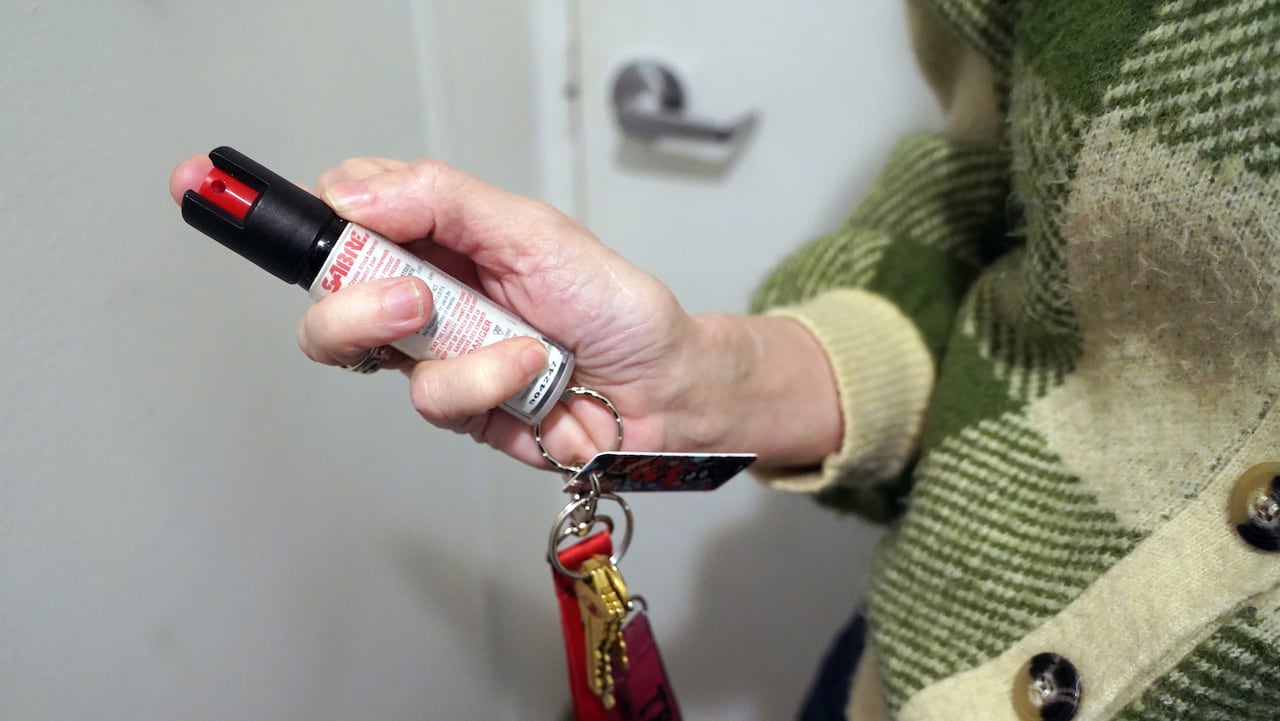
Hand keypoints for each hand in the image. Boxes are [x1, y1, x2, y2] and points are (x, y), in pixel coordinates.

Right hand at [169, 154, 840, 470]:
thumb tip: (356, 190)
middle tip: (402, 296)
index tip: (217, 196)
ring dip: (437, 347)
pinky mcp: (457, 409)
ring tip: (505, 342)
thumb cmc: (611, 305)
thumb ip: (445, 202)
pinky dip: (483, 383)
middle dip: (350, 301)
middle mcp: (424, 296)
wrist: (663, 387)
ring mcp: (436, 355)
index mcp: (435, 237)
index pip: (343, 215)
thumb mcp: (534, 231)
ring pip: (365, 354)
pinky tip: (528, 376)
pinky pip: (431, 398)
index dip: (288, 212)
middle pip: (327, 295)